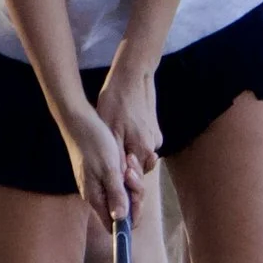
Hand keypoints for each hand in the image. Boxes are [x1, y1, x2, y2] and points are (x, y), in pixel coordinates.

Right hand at [62, 100, 131, 229]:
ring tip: (128, 161)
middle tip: (132, 172)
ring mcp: (96, 184)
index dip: (130, 218)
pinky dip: (125, 174)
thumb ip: (116, 194)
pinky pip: (117, 182)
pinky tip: (125, 160)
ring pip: (121, 194)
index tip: (138, 201)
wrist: (79, 121)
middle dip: (133, 194)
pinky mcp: (98, 174)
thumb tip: (121, 219)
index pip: (114, 224)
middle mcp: (95, 195)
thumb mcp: (110, 169)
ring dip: (130, 181)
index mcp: (96, 197)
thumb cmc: (94, 143)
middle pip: (120, 209)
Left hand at [95, 54, 162, 201]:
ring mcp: (155, 136)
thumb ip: (116, 160)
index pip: (135, 180)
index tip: (111, 184)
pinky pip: (142, 144)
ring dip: (126, 156)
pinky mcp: (154, 128)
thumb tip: (118, 183)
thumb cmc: (116, 102)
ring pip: (139, 157)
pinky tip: (120, 132)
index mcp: (142, 149)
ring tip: (110, 142)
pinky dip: (131, 143)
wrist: (133, 75)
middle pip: (138, 170)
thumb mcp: (109, 131)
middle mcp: (152, 146)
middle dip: (124, 171)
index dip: (123, 186)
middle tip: (107, 161)